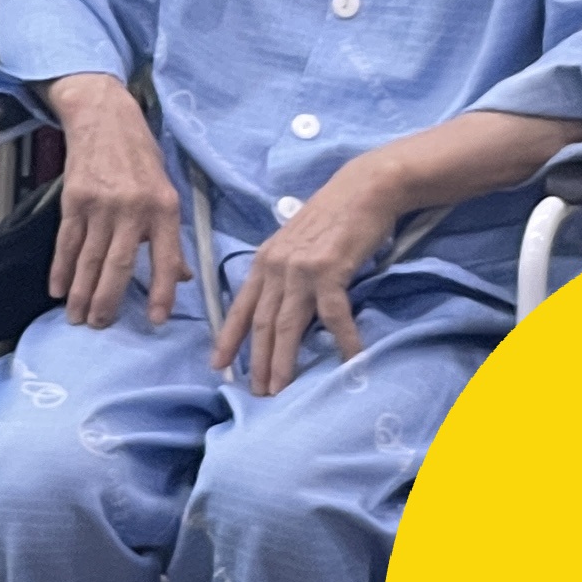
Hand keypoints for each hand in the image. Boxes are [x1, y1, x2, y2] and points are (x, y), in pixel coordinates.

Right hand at [43, 75, 183, 331]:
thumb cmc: (140, 156)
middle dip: (107, 300)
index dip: (161, 292)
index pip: (166, 259)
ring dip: (82, 292)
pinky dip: (61, 269)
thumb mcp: (167, 191)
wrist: (105, 119)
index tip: (155, 319)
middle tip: (99, 325)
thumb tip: (182, 275)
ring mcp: (101, 206)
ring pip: (89, 259)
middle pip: (118, 266)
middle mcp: (134, 209)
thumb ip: (172, 236)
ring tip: (77, 316)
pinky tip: (58, 289)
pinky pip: (66, 243)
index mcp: (164, 208)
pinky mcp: (74, 201)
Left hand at [209, 161, 394, 395]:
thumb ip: (283, 271)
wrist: (364, 188)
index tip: (217, 366)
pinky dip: (343, 340)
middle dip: (256, 362)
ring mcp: (300, 270)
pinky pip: (335, 315)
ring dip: (283, 361)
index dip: (228, 339)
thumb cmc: (333, 216)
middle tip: (257, 393)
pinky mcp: (329, 270)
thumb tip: (280, 303)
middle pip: (261, 324)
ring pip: (286, 326)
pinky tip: (349, 360)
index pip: (240, 308)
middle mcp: (275, 267)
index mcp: (263, 261)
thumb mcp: (294, 242)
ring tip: (282, 389)